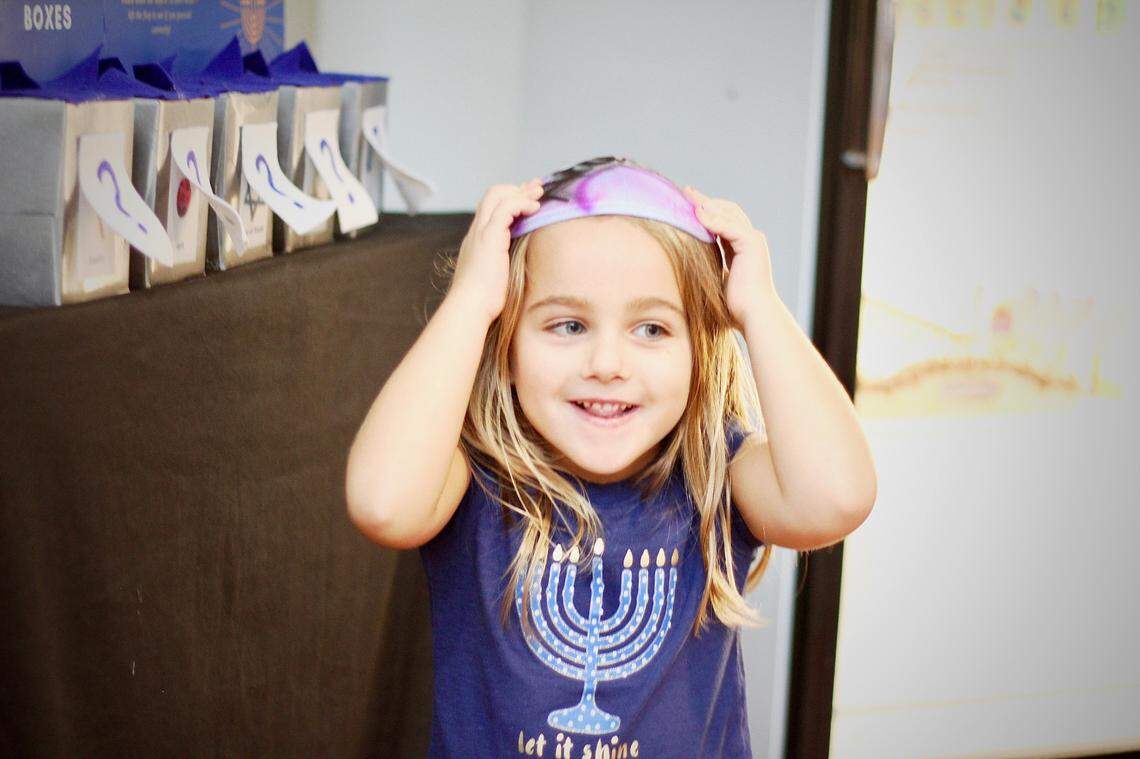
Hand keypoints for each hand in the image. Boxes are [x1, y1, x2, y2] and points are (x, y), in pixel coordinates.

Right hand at [449, 179, 543, 323]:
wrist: (470, 307)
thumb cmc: (483, 301)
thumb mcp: (494, 278)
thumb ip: (502, 268)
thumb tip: (515, 271)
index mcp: (477, 241)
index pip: (491, 209)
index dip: (511, 200)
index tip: (529, 199)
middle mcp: (477, 232)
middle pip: (492, 195)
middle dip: (517, 189)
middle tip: (537, 188)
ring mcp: (481, 232)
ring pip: (498, 195)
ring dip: (522, 192)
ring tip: (539, 194)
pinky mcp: (490, 236)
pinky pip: (506, 208)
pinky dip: (522, 203)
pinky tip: (535, 208)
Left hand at [682, 186, 775, 327]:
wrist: (754, 315)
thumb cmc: (736, 307)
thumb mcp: (717, 281)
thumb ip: (709, 267)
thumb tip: (689, 267)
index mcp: (742, 248)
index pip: (723, 221)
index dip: (706, 211)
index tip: (687, 204)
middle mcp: (750, 240)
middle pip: (726, 211)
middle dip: (705, 201)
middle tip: (685, 192)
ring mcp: (753, 240)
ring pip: (728, 213)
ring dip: (707, 204)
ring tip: (687, 197)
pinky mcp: (751, 244)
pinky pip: (729, 226)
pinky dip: (713, 219)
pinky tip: (697, 214)